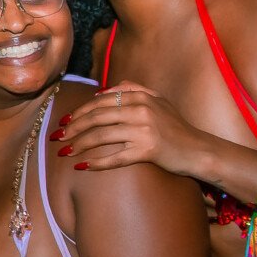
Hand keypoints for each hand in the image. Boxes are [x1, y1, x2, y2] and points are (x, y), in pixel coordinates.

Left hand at [58, 82, 212, 176]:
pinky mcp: (147, 150)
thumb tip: (101, 92)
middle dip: (73, 128)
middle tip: (57, 137)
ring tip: (65, 152)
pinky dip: (96, 162)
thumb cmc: (176, 127)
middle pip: (96, 118)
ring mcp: (144, 130)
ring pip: (101, 136)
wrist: (199, 150)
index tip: (65, 121)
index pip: (100, 102)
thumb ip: (133, 90)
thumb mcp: (158, 100)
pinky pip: (115, 157)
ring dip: (79, 145)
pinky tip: (82, 166)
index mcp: (140, 96)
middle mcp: (140, 110)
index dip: (80, 112)